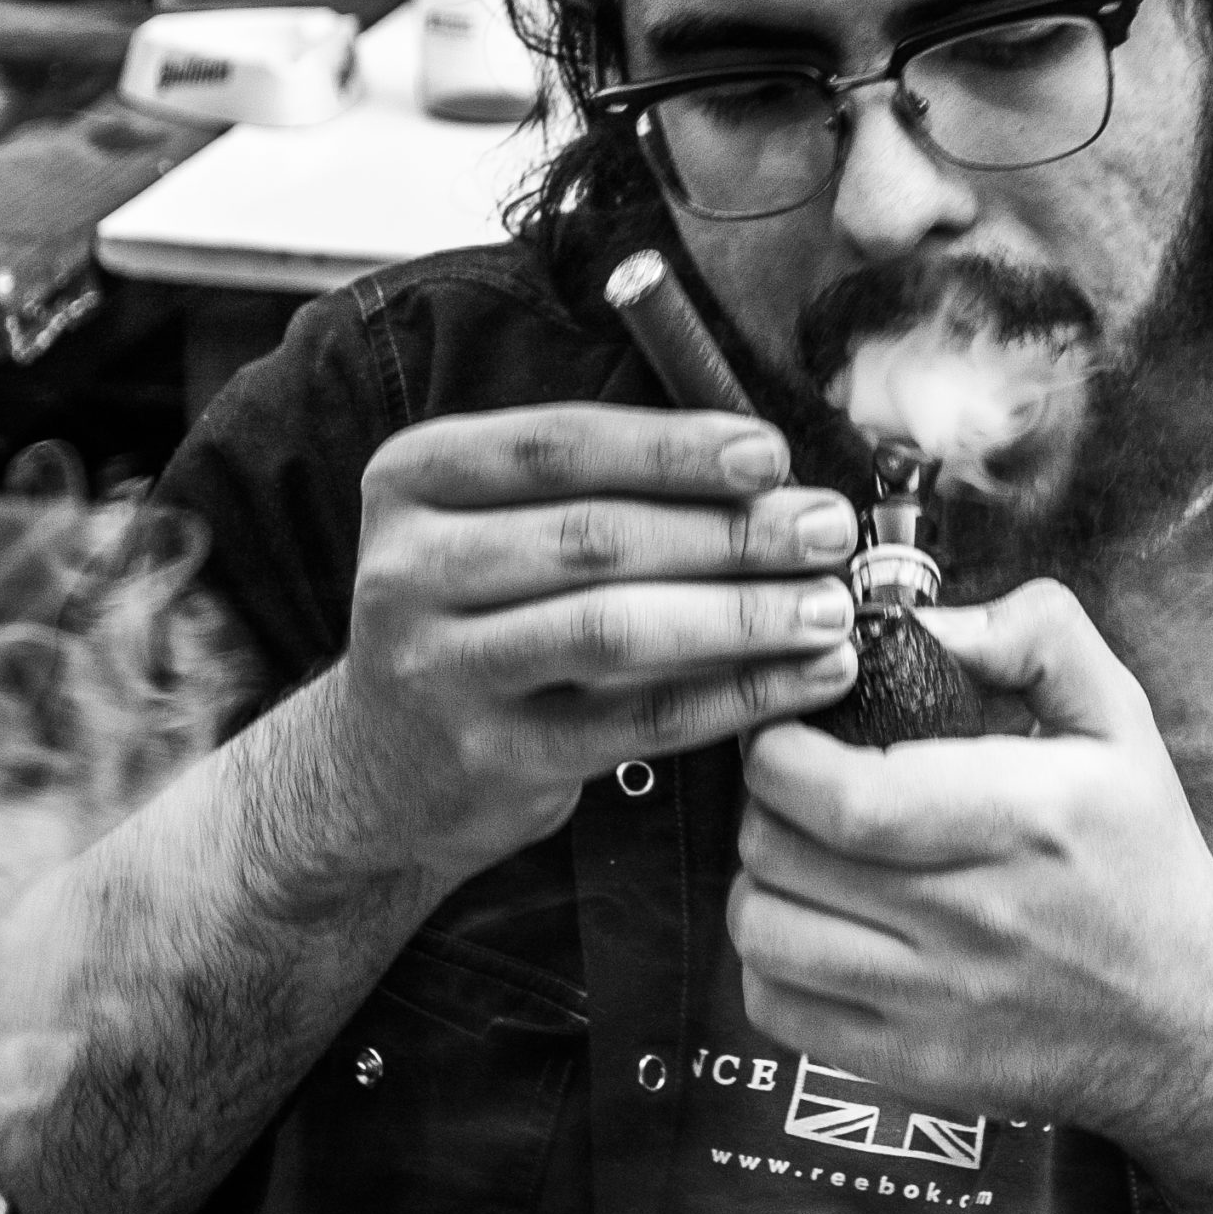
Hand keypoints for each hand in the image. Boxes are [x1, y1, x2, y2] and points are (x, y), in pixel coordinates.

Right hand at [339, 404, 858, 885]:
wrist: (382, 768)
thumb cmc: (482, 617)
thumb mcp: (498, 529)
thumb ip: (602, 492)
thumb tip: (771, 474)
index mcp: (416, 480)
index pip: (558, 445)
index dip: (674, 448)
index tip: (772, 453)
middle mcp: (409, 569)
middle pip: (595, 538)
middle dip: (731, 532)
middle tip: (827, 530)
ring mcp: (440, 671)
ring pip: (614, 629)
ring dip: (743, 614)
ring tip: (830, 606)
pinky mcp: (491, 757)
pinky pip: (639, 720)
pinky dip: (740, 694)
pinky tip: (810, 676)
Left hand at [728, 580, 1212, 1133]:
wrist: (1189, 1021)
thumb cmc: (1144, 862)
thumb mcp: (1120, 722)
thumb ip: (1035, 637)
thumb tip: (930, 623)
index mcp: (1022, 817)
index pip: (843, 796)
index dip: (780, 755)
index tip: (787, 734)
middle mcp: (974, 914)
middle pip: (783, 852)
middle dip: (765, 803)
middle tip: (793, 786)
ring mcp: (936, 999)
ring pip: (763, 929)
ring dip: (759, 879)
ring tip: (800, 856)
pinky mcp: (910, 1063)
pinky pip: (775, 1006)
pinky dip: (769, 961)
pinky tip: (814, 929)